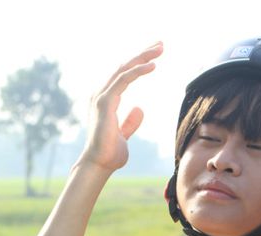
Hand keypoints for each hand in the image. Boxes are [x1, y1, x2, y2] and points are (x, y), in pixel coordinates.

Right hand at [78, 42, 163, 172]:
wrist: (99, 165)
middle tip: (161, 45)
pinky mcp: (105, 101)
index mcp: (106, 100)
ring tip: (160, 49)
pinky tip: (152, 66)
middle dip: (143, 54)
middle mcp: (101, 94)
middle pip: (124, 67)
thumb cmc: (110, 153)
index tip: (155, 56)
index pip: (124, 75)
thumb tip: (140, 108)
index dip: (139, 63)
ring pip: (124, 69)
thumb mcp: (124, 134)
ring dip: (143, 57)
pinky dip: (137, 71)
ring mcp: (101, 96)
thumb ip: (130, 121)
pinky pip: (123, 80)